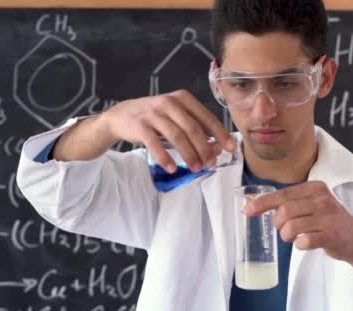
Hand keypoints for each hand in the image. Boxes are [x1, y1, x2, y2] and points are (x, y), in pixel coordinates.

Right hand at [102, 89, 235, 172]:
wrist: (122, 115)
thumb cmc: (155, 117)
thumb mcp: (176, 117)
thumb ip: (195, 129)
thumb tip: (217, 148)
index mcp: (183, 99)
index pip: (206, 117)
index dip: (220, 133)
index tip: (230, 148)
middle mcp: (169, 103)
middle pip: (193, 128)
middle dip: (204, 148)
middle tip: (210, 164)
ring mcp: (154, 113)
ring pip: (177, 136)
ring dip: (188, 154)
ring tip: (195, 168)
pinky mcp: (140, 125)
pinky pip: (155, 143)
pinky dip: (165, 157)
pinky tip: (172, 167)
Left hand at [243, 181, 352, 263]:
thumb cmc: (328, 220)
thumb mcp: (311, 204)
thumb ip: (287, 202)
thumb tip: (250, 204)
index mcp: (315, 188)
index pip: (282, 194)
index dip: (262, 203)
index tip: (247, 211)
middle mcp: (322, 199)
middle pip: (284, 211)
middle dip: (278, 224)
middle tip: (284, 229)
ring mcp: (328, 217)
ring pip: (291, 227)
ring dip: (287, 236)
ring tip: (294, 237)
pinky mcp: (332, 235)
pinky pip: (304, 241)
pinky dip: (299, 245)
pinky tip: (305, 243)